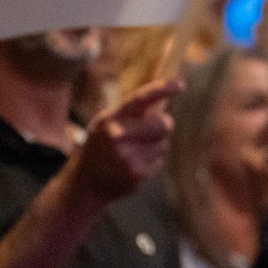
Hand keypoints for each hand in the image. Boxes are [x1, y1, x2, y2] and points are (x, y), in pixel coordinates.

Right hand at [69, 77, 181, 206]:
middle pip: (163, 125)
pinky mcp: (138, 174)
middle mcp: (120, 136)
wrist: (86, 182)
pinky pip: (159, 160)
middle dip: (164, 124)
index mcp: (112, 118)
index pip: (142, 98)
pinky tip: (134, 163)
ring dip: (156, 144)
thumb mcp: (105, 122)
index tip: (180, 85)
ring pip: (163, 144)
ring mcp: (129, 157)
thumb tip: (163, 103)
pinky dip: (152, 160)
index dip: (163, 89)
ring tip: (134, 150)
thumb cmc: (100, 145)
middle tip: (157, 126)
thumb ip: (130, 112)